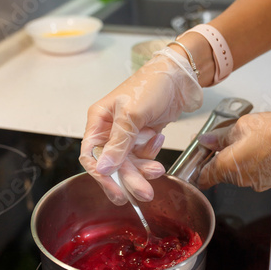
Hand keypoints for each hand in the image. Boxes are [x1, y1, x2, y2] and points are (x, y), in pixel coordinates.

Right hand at [79, 48, 202, 203]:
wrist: (180, 76)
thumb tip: (102, 168)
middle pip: (114, 163)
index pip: (91, 155)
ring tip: (158, 170)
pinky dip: (152, 153)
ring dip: (143, 169)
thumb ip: (118, 143)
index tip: (116, 191)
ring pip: (130, 162)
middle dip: (130, 178)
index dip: (101, 176)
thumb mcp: (132, 114)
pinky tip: (158, 137)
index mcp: (99, 120)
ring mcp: (128, 134)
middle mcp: (110, 129)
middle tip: (145, 193)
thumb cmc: (151, 85)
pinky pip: (143, 155)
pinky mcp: (143, 136)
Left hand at [197, 112, 270, 191]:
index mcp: (227, 166)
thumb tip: (206, 140)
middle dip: (219, 158)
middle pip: (220, 173)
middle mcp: (239, 179)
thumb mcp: (242, 126)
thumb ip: (220, 136)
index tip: (195, 164)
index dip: (197, 170)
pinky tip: (259, 147)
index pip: (204, 177)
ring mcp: (255, 183)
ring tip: (246, 140)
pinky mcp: (268, 181)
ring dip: (236, 159)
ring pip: (237, 172)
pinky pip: (252, 172)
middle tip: (221, 141)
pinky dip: (251, 162)